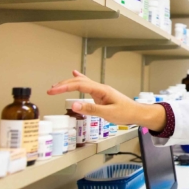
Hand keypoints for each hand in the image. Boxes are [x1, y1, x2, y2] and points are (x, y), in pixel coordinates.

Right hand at [47, 70, 166, 130]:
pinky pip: (87, 85)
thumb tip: (74, 105)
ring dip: (69, 83)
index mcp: (102, 90)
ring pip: (82, 82)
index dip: (64, 87)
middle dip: (64, 85)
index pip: (80, 85)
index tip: (52, 91)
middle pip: (79, 82)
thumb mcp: (108, 113)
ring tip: (57, 86)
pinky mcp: (101, 95)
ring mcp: (101, 91)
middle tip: (50, 90)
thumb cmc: (126, 113)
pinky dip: (79, 80)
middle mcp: (100, 88)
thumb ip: (91, 109)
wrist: (137, 113)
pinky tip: (75, 75)